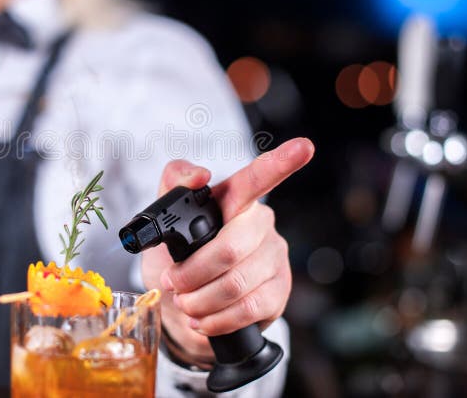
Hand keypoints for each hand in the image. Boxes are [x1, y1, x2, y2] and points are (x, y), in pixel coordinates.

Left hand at [141, 138, 314, 364]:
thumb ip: (171, 186)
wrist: (184, 306)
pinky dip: (217, 319)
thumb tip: (199, 175)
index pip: (256, 179)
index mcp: (234, 200)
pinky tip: (204, 318)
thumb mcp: (163, 221)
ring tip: (185, 302)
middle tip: (172, 282)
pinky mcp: (280, 290)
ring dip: (199, 300)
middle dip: (192, 273)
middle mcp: (260, 224)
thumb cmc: (177, 258)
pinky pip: (250, 308)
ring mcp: (274, 256)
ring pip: (237, 283)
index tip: (303, 146)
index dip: (280, 163)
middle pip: (229, 249)